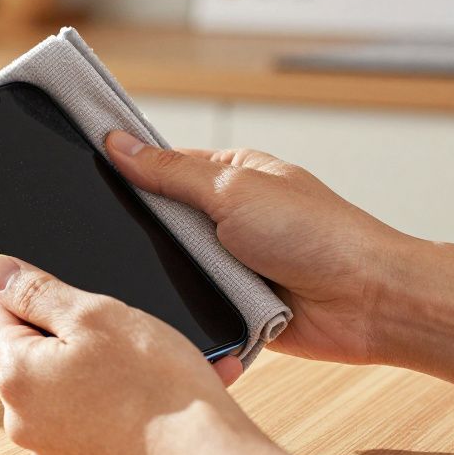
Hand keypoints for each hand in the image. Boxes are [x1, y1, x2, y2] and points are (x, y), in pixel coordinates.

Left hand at [0, 254, 260, 454]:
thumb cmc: (157, 387)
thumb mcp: (95, 316)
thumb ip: (36, 290)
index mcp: (14, 376)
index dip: (26, 289)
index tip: (66, 292)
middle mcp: (22, 419)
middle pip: (27, 348)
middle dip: (66, 329)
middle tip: (116, 326)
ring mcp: (53, 447)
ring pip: (63, 380)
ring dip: (97, 361)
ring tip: (148, 356)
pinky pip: (89, 413)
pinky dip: (115, 395)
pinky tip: (156, 385)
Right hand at [105, 131, 414, 365]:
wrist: (368, 304)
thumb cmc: (320, 235)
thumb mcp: (234, 191)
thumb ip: (171, 172)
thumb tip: (118, 143)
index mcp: (232, 177)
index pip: (162, 166)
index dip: (126, 170)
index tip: (85, 171)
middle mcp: (230, 217)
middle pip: (162, 221)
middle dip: (145, 232)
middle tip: (113, 237)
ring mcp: (232, 264)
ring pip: (173, 268)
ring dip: (170, 275)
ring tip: (159, 276)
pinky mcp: (235, 307)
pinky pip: (193, 306)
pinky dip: (187, 309)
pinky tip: (174, 311)